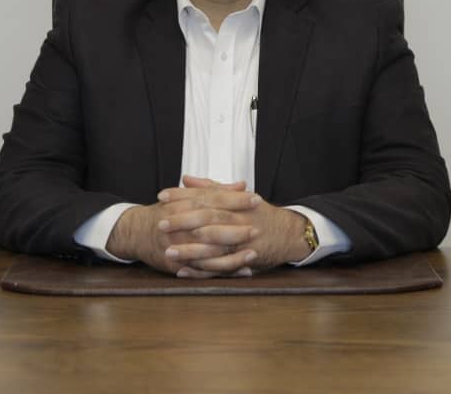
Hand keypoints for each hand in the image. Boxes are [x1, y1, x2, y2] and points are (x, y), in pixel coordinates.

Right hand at [105, 178, 260, 276]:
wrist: (135, 232)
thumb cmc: (167, 212)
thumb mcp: (187, 197)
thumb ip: (215, 190)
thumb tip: (241, 185)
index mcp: (182, 203)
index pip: (212, 199)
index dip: (235, 199)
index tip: (256, 198)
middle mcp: (178, 224)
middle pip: (210, 225)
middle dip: (236, 227)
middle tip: (258, 227)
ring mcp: (175, 245)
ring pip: (207, 251)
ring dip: (232, 254)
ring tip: (254, 253)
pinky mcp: (175, 265)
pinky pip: (202, 270)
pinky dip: (223, 272)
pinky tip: (241, 271)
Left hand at [158, 176, 310, 275]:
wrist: (290, 233)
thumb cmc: (260, 214)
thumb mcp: (239, 197)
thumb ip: (211, 187)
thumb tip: (186, 178)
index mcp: (235, 201)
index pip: (205, 195)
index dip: (182, 195)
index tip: (162, 196)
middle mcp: (240, 218)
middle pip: (208, 217)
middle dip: (182, 221)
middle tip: (160, 223)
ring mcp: (244, 240)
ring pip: (214, 245)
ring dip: (189, 250)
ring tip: (167, 252)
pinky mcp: (247, 258)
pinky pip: (222, 267)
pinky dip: (202, 271)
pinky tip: (184, 272)